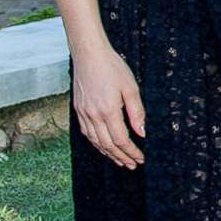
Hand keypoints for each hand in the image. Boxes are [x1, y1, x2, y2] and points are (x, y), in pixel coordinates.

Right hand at [72, 41, 146, 169]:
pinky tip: (105, 147)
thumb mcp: (131, 87)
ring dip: (109, 154)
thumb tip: (142, 133)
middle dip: (122, 157)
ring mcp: (83, 113)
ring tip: (121, 161)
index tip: (141, 158)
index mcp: (108, 110)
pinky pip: (87, 133)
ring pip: (96, 142)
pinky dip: (97, 144)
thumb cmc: (113, 68)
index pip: (121, 140)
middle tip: (133, 165)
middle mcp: (93, 115)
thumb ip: (137, 112)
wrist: (89, 55)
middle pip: (108, 145)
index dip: (131, 152)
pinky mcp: (78, 110)